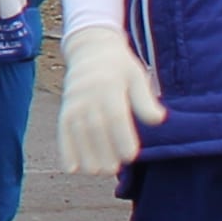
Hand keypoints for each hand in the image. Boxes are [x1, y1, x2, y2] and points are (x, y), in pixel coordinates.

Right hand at [55, 25, 160, 172]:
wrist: (91, 49)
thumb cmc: (120, 67)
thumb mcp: (137, 76)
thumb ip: (145, 100)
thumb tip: (158, 120)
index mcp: (109, 85)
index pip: (115, 115)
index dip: (121, 137)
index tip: (131, 156)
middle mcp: (88, 93)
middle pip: (95, 126)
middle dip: (103, 151)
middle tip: (113, 169)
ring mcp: (74, 101)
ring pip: (77, 131)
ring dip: (85, 154)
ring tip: (97, 171)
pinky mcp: (65, 108)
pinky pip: (63, 130)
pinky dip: (65, 150)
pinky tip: (72, 169)